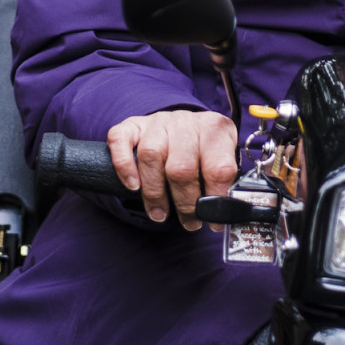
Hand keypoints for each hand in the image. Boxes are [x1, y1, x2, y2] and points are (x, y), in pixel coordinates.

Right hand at [107, 109, 238, 229]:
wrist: (183, 123)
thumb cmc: (202, 148)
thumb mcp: (221, 158)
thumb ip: (222, 182)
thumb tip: (223, 213)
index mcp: (215, 129)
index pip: (218, 167)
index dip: (215, 199)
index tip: (214, 219)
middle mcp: (186, 122)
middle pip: (182, 167)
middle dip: (185, 203)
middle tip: (189, 222)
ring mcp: (158, 122)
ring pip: (151, 155)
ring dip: (154, 193)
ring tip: (160, 214)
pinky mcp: (133, 125)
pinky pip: (120, 141)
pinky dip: (124, 166)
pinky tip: (133, 186)